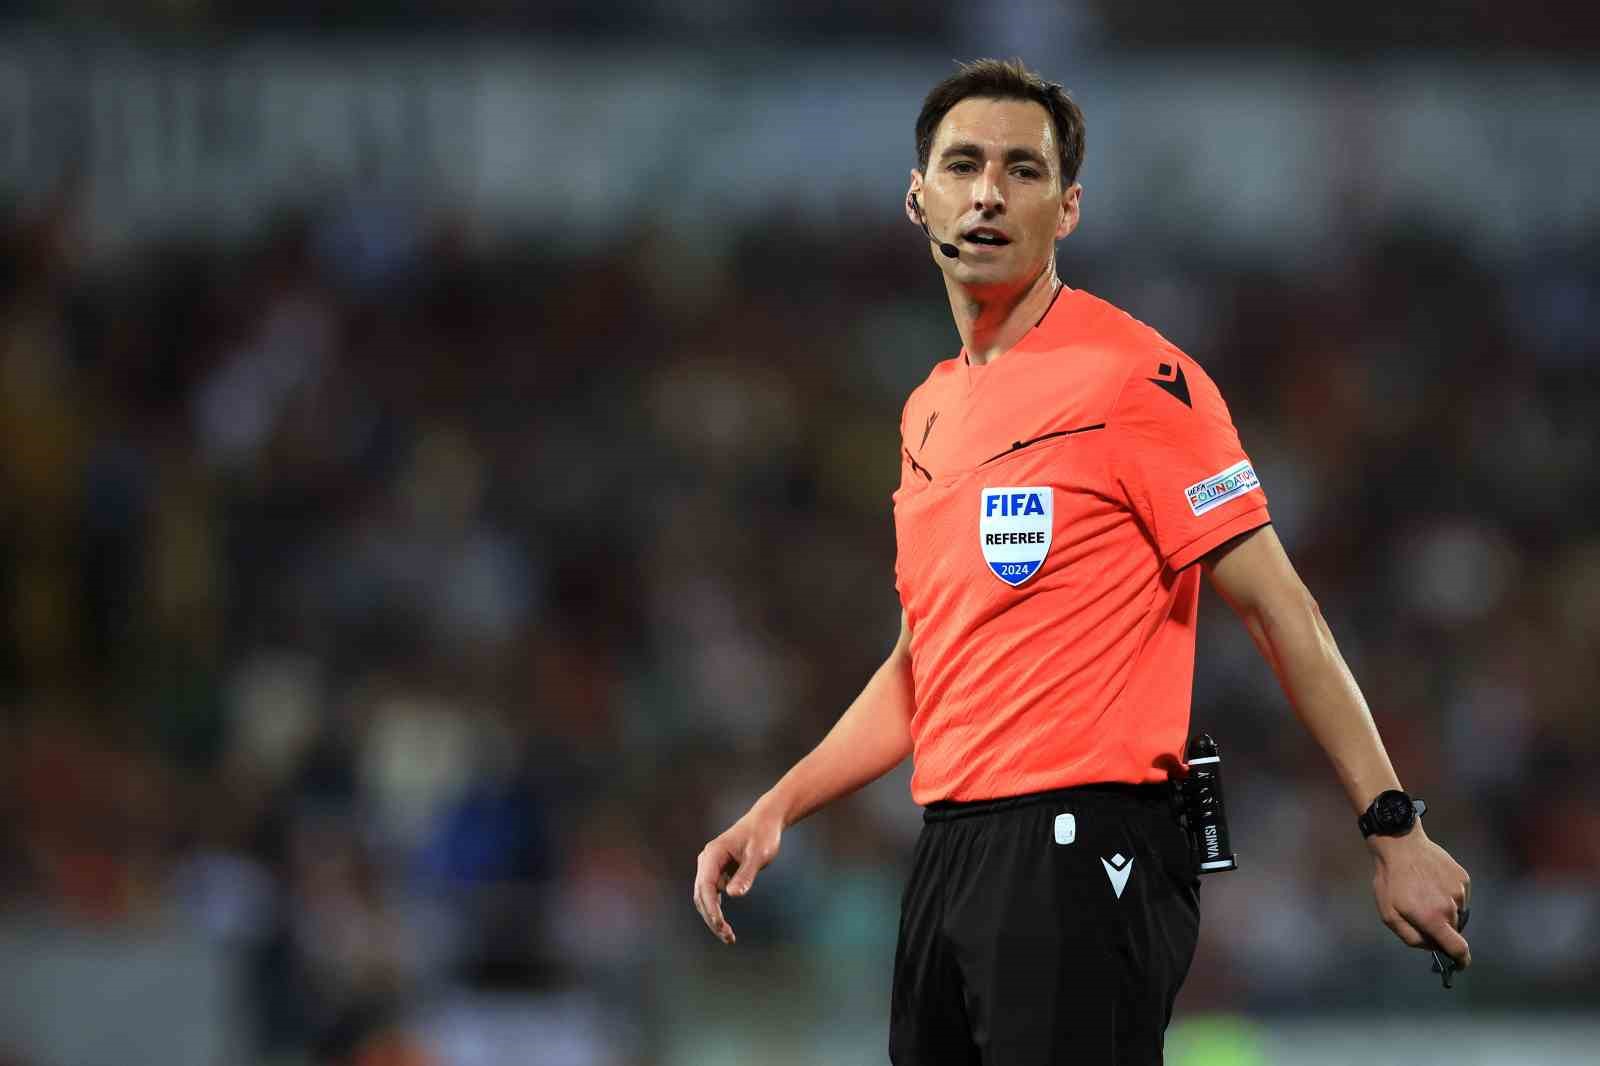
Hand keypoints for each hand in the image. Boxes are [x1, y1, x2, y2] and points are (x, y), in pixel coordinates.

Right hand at [692, 798, 784, 944]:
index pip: (705, 886)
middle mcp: (707, 860)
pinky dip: (716, 910)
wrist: (766, 821)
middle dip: (711, 917)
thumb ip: (746, 874)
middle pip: (701, 895)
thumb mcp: (759, 855)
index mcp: (713, 854)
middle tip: (728, 937)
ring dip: (712, 917)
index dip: (710, 907)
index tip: (720, 924)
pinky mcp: (717, 872)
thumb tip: (732, 895)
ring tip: (728, 937)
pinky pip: (712, 895)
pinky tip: (725, 926)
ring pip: (704, 897)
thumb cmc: (763, 835)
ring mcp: (711, 866)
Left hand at [1369, 828, 1471, 968]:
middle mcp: (1451, 907)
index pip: (1458, 948)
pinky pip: (1459, 896)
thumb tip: (1431, 947)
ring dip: (1443, 909)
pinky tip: (1431, 881)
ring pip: (1456, 912)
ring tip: (1423, 892)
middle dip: (1441, 928)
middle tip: (1421, 912)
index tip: (1459, 963)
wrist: (1400, 844)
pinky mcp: (1463, 877)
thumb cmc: (1390, 881)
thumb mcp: (1389, 914)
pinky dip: (1448, 894)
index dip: (1461, 960)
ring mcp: (1459, 891)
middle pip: (1454, 930)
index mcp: (1433, 919)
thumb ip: (1411, 938)